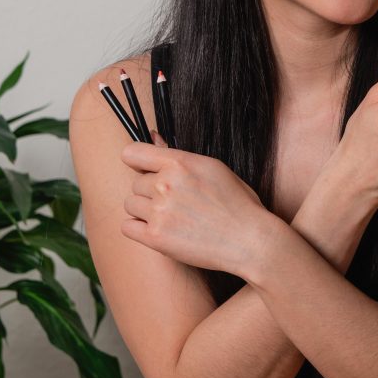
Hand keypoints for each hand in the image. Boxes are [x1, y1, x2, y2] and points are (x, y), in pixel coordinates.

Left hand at [119, 131, 276, 278]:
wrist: (249, 240)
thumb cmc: (236, 203)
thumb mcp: (212, 168)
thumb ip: (178, 156)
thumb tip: (154, 138)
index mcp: (180, 162)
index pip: (133, 153)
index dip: (137, 162)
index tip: (144, 170)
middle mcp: (166, 184)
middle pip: (135, 183)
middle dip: (150, 191)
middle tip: (175, 202)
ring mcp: (159, 211)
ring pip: (130, 204)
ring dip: (145, 211)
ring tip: (171, 217)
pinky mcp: (155, 237)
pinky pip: (128, 227)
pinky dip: (140, 229)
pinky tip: (161, 230)